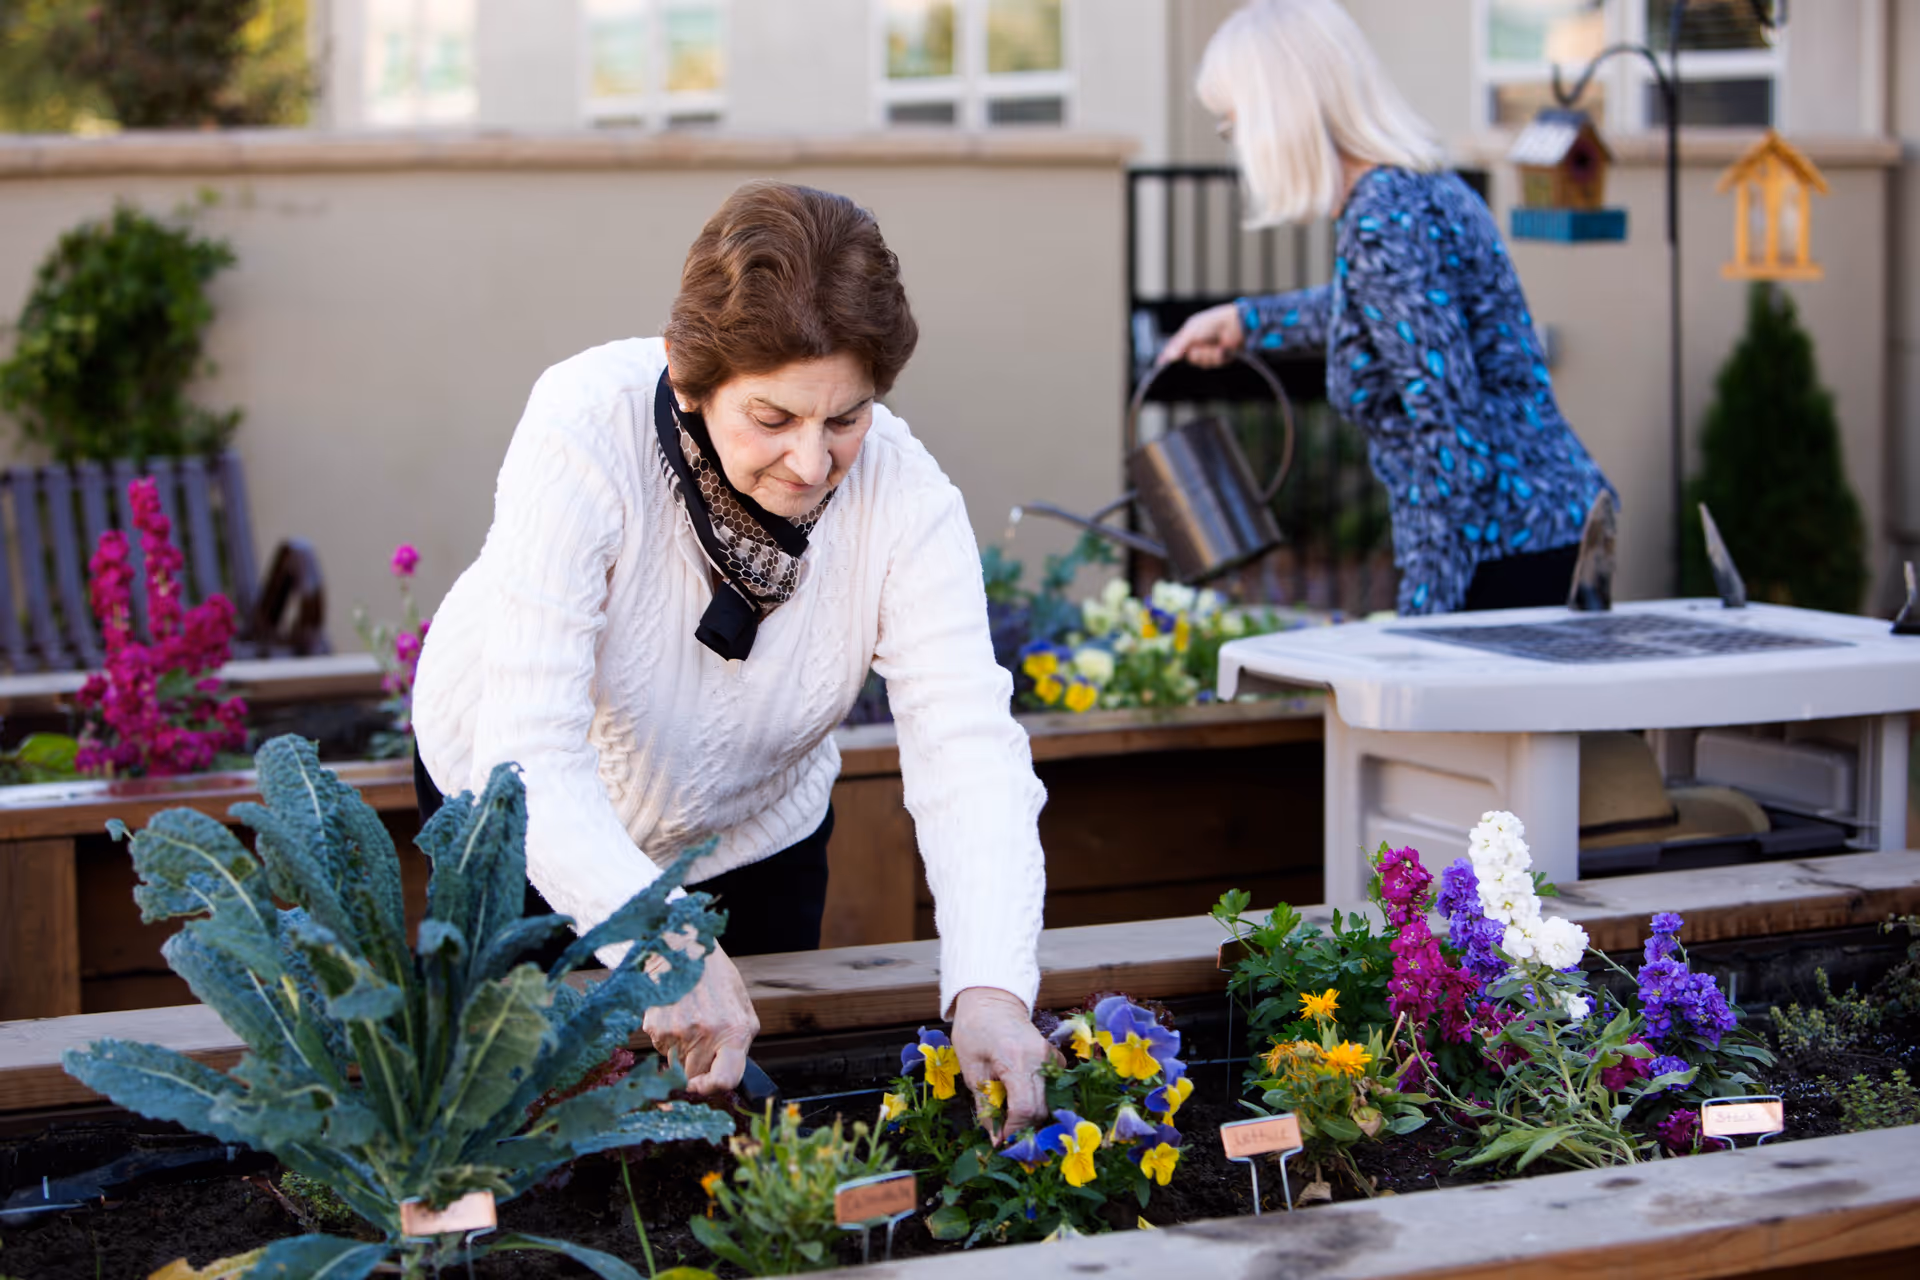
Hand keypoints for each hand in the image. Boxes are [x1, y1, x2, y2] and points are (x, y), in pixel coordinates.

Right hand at [642, 938, 758, 1095]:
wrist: (685, 948)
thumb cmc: (717, 978)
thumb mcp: (741, 1007)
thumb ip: (738, 1043)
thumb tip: (724, 1077)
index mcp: (734, 1031)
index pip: (725, 1079)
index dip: (713, 1089)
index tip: (704, 1086)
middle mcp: (706, 1034)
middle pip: (695, 1075)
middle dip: (698, 1064)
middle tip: (700, 1036)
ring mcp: (678, 1032)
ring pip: (676, 1063)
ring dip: (681, 1049)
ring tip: (689, 1016)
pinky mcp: (655, 1026)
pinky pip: (660, 1046)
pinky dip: (666, 1035)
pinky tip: (675, 1010)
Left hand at [951, 986, 1058, 1141]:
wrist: (991, 1000)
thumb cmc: (974, 1030)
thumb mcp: (971, 1068)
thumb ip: (985, 1105)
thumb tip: (995, 1138)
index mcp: (1015, 1060)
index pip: (1025, 1108)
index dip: (1014, 1129)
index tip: (1001, 1140)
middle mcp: (1040, 1058)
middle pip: (1041, 1108)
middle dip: (1024, 1126)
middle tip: (1005, 1132)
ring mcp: (1050, 1056)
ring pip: (1050, 1100)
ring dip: (1032, 1114)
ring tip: (1012, 1116)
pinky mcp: (1054, 1056)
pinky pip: (1052, 1086)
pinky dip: (1039, 1097)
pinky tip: (1021, 1096)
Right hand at [1156, 302, 1244, 368]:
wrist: (1236, 324)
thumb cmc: (1214, 321)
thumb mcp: (1192, 330)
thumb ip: (1179, 344)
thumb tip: (1167, 357)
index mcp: (1189, 335)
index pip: (1175, 348)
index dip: (1169, 356)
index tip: (1161, 363)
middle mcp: (1198, 344)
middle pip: (1189, 358)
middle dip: (1196, 353)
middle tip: (1201, 344)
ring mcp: (1208, 351)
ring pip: (1201, 362)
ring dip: (1208, 354)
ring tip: (1215, 344)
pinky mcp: (1219, 358)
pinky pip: (1212, 363)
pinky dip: (1217, 356)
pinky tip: (1222, 348)